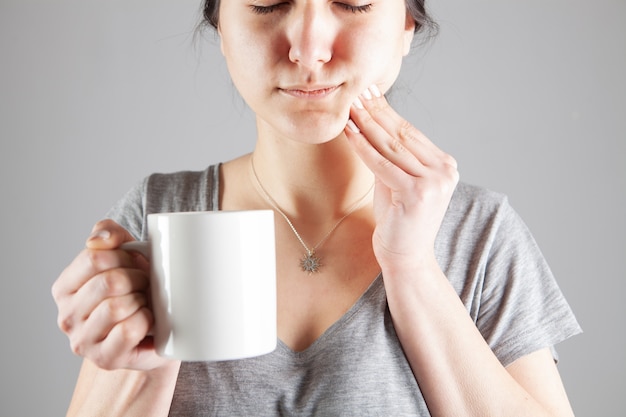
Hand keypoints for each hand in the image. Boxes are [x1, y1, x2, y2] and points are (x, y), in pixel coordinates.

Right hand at [52, 220, 167, 370]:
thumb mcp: (125, 252)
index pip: (93, 258)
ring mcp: (83, 342)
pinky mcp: (105, 359)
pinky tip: (148, 321)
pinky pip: (129, 331)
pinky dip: (147, 321)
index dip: (125, 256)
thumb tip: (99, 241)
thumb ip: (108, 233)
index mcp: (63, 288)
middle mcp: (66, 317)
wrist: (160, 327)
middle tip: (146, 284)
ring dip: (142, 300)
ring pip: (118, 307)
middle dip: (138, 278)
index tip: (136, 263)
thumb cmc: (138, 287)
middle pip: (109, 282)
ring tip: (146, 302)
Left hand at [344, 85, 458, 273]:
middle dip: (376, 112)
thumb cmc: (399, 219)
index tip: (369, 93)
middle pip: (402, 135)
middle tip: (357, 91)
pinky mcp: (417, 194)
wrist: (406, 256)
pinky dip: (363, 147)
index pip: (410, 132)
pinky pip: (382, 164)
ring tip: (350, 106)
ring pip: (392, 146)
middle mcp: (444, 170)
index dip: (387, 111)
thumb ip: (392, 156)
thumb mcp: (398, 181)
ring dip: (367, 123)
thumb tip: (371, 121)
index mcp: (444, 165)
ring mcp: (434, 182)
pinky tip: (350, 131)